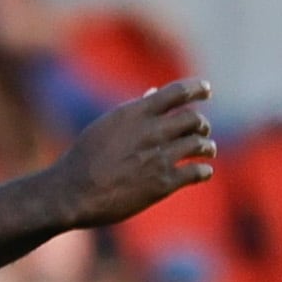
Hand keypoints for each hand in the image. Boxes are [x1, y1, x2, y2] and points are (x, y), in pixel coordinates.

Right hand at [56, 78, 217, 230]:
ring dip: (207, 147)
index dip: (197, 88)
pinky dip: (203, 171)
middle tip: (201, 129)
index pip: (178, 92)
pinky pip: (196, 172)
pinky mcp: (163, 184)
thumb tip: (154, 93)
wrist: (73, 192)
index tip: (207, 90)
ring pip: (200, 144)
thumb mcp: (107, 125)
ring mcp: (160, 157)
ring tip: (208, 150)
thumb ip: (134, 110)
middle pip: (193, 118)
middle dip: (201, 124)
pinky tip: (203, 172)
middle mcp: (152, 131)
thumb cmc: (84, 157)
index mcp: (137, 113)